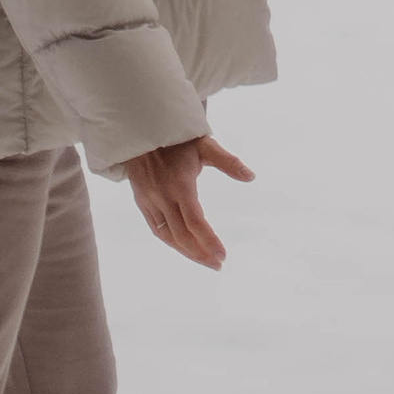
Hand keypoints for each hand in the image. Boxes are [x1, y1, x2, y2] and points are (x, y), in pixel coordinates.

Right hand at [127, 131, 252, 270]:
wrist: (142, 129)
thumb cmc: (178, 137)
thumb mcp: (205, 144)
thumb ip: (228, 162)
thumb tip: (252, 176)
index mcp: (180, 184)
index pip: (196, 222)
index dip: (209, 241)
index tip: (224, 256)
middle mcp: (162, 197)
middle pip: (182, 235)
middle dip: (201, 253)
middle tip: (218, 264)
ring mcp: (149, 202)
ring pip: (168, 236)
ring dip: (186, 252)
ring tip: (205, 261)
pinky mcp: (142, 202)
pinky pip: (157, 229)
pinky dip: (171, 242)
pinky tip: (184, 248)